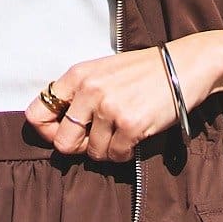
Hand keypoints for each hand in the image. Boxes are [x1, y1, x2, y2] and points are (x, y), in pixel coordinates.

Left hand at [24, 38, 213, 161]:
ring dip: (107, 150)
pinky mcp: (130, 125)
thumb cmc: (143, 72)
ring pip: (93, 153)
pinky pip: (115, 156)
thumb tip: (56, 128)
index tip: (63, 134)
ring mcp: (110, 108)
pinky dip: (124, 153)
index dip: (47, 131)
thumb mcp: (103, 72)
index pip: (38, 112)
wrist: (184, 66)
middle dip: (79, 147)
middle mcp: (90, 90)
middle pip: (63, 142)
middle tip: (97, 140)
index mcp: (78, 75)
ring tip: (122, 132)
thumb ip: (78, 94)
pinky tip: (134, 137)